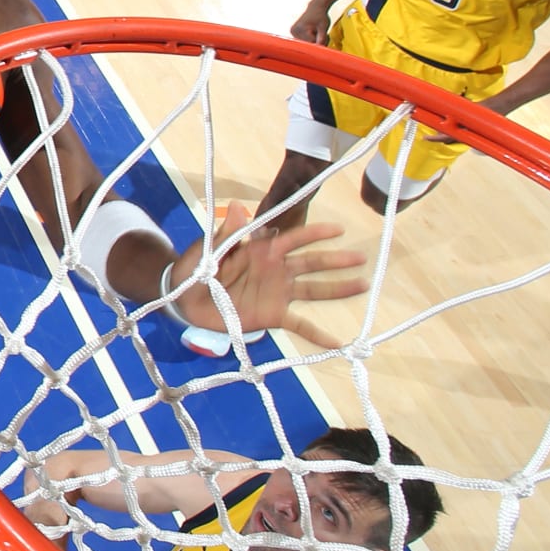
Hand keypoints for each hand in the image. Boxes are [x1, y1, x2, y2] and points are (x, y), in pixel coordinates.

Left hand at [171, 202, 368, 348]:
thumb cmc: (197, 267)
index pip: (294, 238)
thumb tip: (239, 207)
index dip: (315, 233)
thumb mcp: (210, 248)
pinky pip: (300, 324)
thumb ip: (228, 232)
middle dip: (337, 260)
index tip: (338, 230)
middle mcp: (276, 270)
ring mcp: (278, 293)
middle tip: (362, 258)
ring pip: (314, 290)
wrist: (186, 298)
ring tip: (363, 286)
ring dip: (338, 289)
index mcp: (263, 250)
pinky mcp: (273, 315)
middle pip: (312, 263)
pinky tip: (338, 343)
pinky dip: (318, 335)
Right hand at [290, 4, 328, 44]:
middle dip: (317, 41)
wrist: (315, 7)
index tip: (326, 35)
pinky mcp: (293, 33)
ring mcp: (292, 32)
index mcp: (300, 28)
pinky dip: (309, 39)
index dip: (320, 41)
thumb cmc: (321, 16)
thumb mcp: (323, 27)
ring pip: (305, 44)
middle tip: (322, 34)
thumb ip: (322, 38)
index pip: (312, 43)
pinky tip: (312, 32)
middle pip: (307, 44)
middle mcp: (293, 30)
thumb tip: (319, 48)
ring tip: (317, 32)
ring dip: (313, 41)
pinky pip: (303, 41)